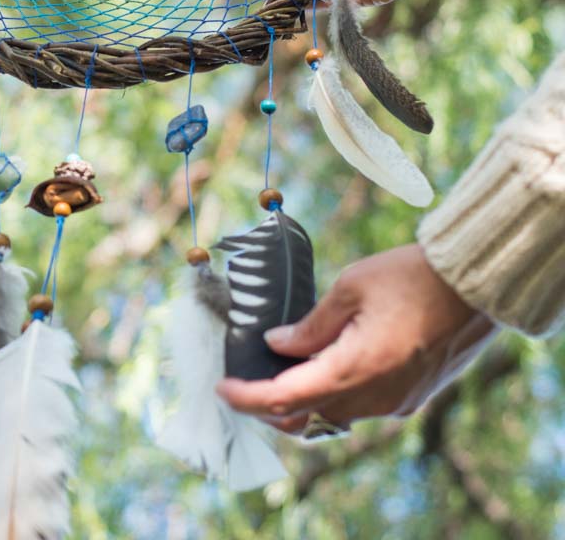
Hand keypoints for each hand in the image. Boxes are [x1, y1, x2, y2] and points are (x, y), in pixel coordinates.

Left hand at [216, 244, 495, 434]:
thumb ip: (310, 325)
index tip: (222, 389)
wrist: (473, 286)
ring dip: (300, 402)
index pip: (284, 398)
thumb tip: (278, 344)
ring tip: (277, 371)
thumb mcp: (349, 289)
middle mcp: (373, 398)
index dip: (247, 397)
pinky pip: (359, 408)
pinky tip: (320, 367)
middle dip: (268, 407)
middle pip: (305, 419)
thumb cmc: (410, 277)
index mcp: (352, 370)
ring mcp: (395, 403)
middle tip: (244, 382)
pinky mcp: (410, 398)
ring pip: (332, 417)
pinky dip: (330, 396)